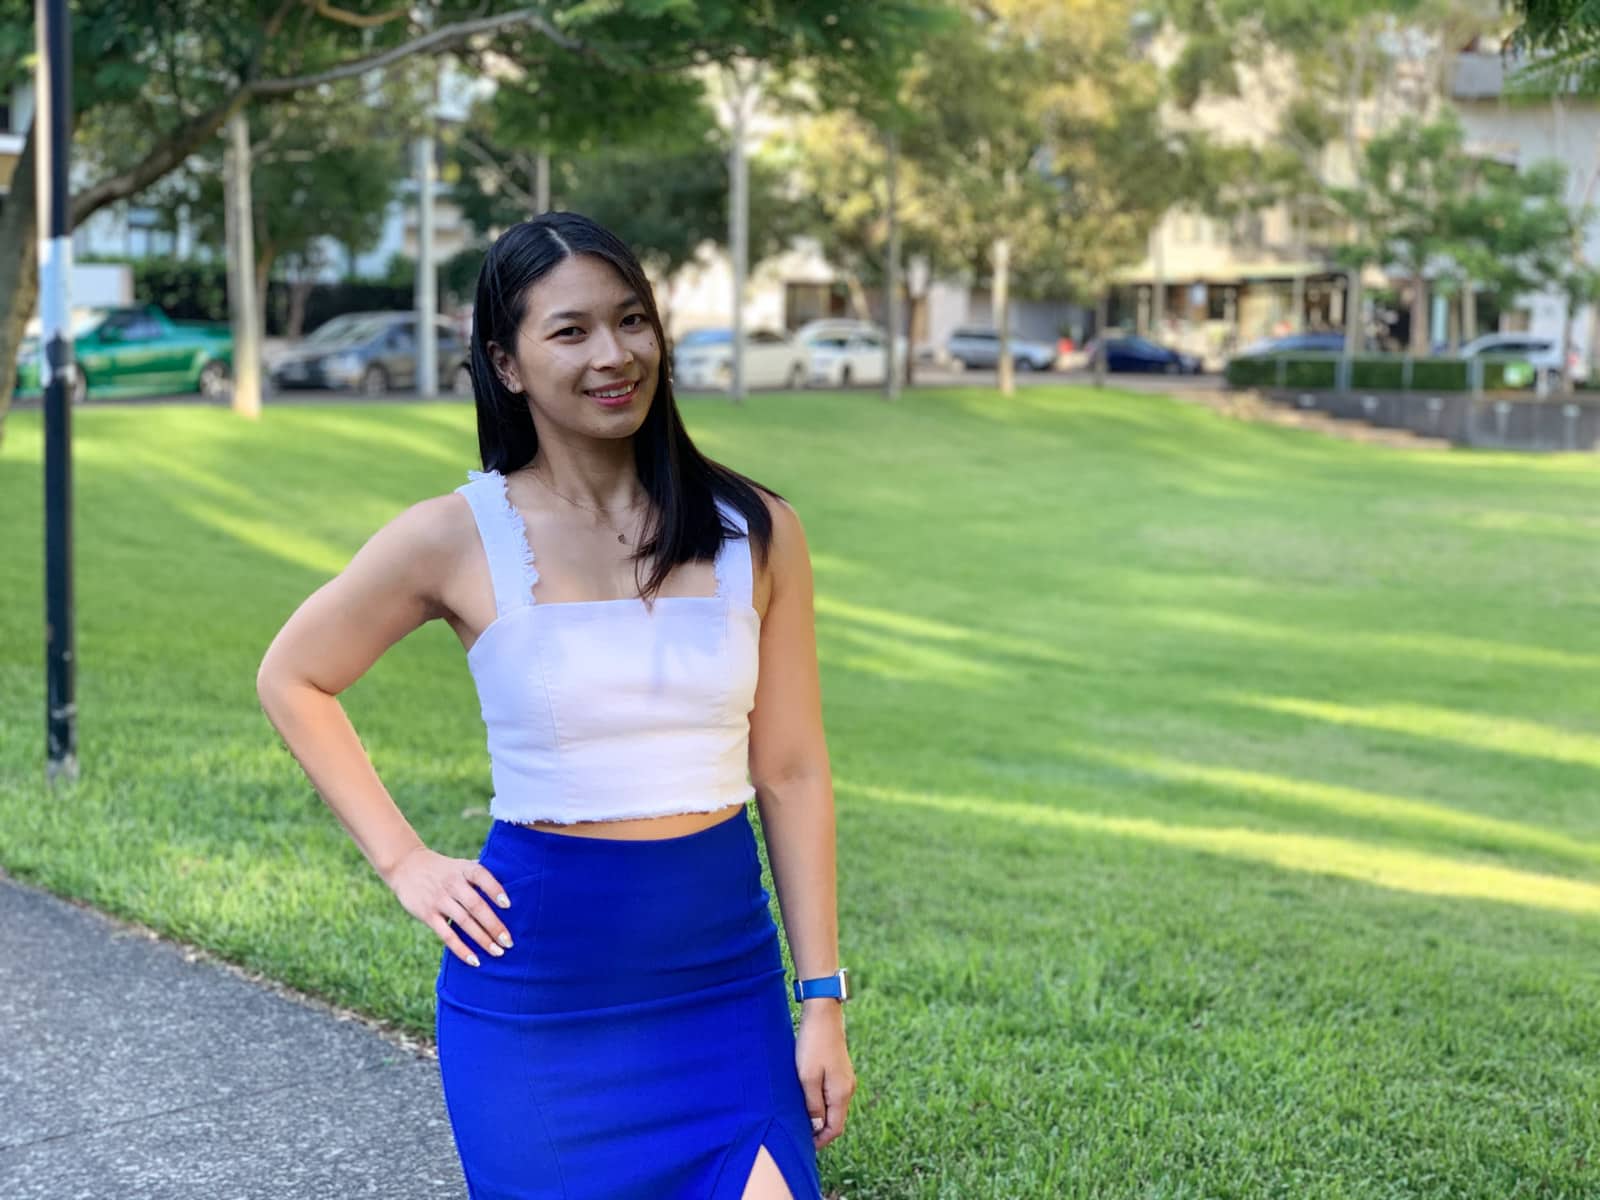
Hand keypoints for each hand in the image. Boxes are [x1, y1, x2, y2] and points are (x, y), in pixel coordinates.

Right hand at [385, 845, 513, 967]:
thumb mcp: (461, 864)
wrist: (406, 866)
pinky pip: (447, 935)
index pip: (482, 877)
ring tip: (498, 952)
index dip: (495, 890)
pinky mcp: (428, 915)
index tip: (508, 905)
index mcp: (464, 869)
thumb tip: (512, 884)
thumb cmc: (443, 869)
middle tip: (509, 941)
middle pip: (476, 905)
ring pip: (464, 922)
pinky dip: (461, 949)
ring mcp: (439, 900)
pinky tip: (474, 960)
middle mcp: (452, 884)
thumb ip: (480, 873)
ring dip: (482, 939)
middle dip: (494, 925)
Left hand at [795, 1002, 854, 1148]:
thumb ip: (813, 1104)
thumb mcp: (807, 1077)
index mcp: (841, 1093)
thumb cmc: (812, 1044)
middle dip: (819, 1131)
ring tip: (799, 1118)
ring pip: (834, 1107)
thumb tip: (817, 1127)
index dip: (820, 1141)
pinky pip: (832, 1095)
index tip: (804, 1146)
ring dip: (819, 1116)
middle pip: (836, 1120)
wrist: (823, 1014)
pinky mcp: (840, 1070)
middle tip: (798, 1134)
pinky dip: (821, 1103)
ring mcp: (845, 1079)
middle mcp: (848, 1088)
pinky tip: (806, 1100)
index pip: (835, 1128)